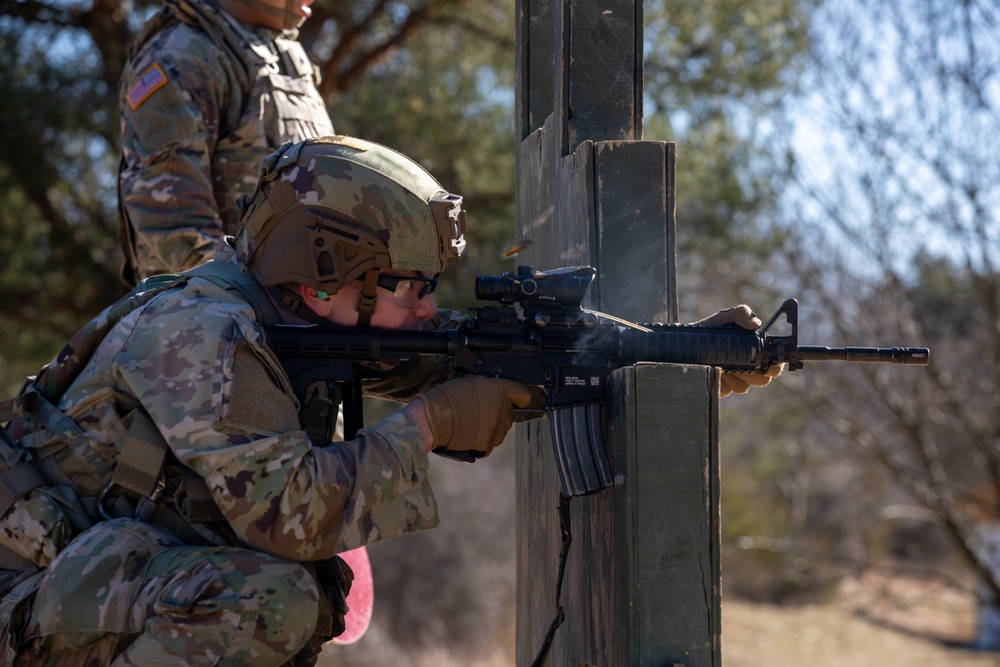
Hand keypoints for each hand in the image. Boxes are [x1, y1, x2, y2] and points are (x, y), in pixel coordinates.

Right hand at [416, 376, 544, 455]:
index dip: (521, 396)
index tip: (520, 399)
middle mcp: (502, 409)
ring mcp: (497, 429)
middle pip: (510, 412)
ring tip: (472, 422)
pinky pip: (491, 441)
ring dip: (493, 425)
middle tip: (481, 411)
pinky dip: (484, 438)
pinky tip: (470, 432)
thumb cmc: (445, 398)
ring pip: (502, 428)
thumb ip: (486, 387)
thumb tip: (492, 391)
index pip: (522, 393)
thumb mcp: (468, 382)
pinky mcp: (489, 444)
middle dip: (500, 411)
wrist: (432, 420)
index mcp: (498, 390)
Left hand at [692, 304, 782, 395]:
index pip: (773, 365)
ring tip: (721, 362)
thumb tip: (756, 323)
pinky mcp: (720, 388)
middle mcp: (747, 368)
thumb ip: (742, 313)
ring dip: (735, 376)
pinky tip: (713, 369)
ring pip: (743, 387)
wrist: (687, 341)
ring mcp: (734, 380)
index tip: (768, 361)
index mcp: (754, 352)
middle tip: (743, 362)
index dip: (775, 366)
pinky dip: (720, 380)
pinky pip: (726, 390)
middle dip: (754, 372)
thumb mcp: (726, 317)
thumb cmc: (711, 328)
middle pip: (762, 380)